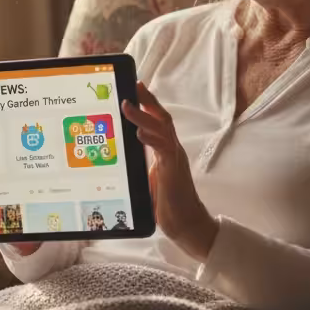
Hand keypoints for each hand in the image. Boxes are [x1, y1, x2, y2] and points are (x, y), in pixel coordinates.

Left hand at [121, 82, 218, 260]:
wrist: (186, 224)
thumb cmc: (167, 203)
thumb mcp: (149, 178)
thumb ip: (140, 163)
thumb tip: (122, 152)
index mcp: (165, 150)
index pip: (157, 121)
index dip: (147, 104)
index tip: (135, 88)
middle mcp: (172, 150)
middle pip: (162, 118)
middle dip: (148, 101)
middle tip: (134, 86)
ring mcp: (174, 159)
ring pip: (162, 129)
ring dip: (143, 116)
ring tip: (127, 105)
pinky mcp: (174, 171)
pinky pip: (163, 150)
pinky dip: (151, 139)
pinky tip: (139, 133)